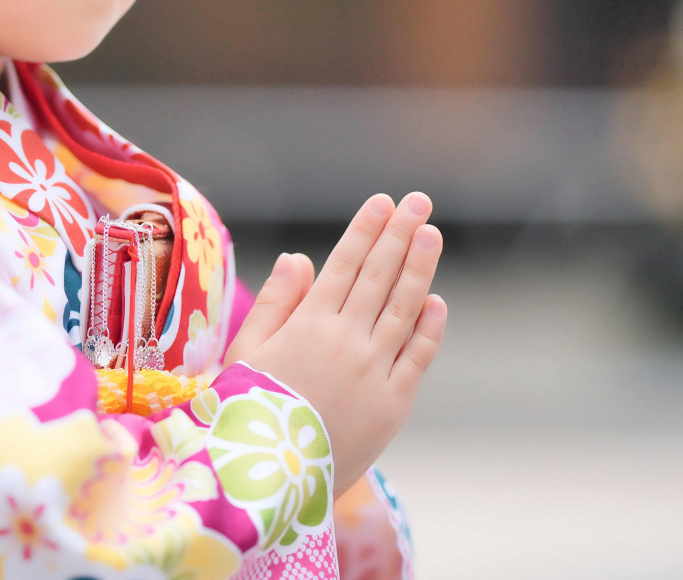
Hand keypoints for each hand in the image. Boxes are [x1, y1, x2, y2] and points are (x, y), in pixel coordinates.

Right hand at [226, 193, 445, 496]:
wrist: (267, 481)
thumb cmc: (245, 414)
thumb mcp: (247, 353)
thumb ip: (275, 303)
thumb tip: (300, 258)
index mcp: (308, 323)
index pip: (345, 264)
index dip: (366, 230)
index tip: (383, 202)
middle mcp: (346, 339)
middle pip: (380, 276)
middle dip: (400, 234)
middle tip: (418, 201)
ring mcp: (374, 371)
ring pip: (404, 308)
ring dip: (420, 268)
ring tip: (431, 234)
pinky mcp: (393, 404)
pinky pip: (417, 357)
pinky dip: (429, 327)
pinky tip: (436, 302)